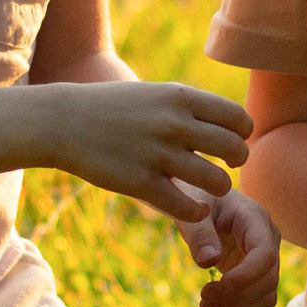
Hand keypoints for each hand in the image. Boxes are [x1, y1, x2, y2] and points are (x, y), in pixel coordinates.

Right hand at [47, 81, 252, 219]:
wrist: (64, 121)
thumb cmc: (116, 108)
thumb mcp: (157, 94)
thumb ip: (192, 107)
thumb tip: (233, 125)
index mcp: (181, 98)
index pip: (237, 118)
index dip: (242, 134)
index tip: (233, 142)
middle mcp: (174, 124)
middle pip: (234, 149)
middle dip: (237, 162)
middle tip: (226, 167)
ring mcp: (157, 154)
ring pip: (216, 181)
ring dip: (220, 189)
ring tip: (210, 189)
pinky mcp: (140, 183)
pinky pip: (186, 207)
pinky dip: (198, 211)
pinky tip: (193, 207)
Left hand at [177, 190, 280, 306]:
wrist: (202, 201)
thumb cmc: (196, 199)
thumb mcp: (193, 212)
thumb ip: (200, 234)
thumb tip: (209, 262)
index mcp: (255, 219)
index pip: (265, 254)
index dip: (246, 276)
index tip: (217, 287)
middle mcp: (268, 240)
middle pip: (268, 279)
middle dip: (236, 297)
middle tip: (202, 300)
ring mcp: (265, 258)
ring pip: (267, 295)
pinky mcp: (256, 274)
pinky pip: (260, 302)